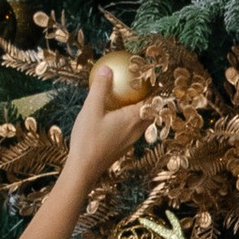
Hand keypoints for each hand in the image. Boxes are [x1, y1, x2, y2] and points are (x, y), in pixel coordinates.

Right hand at [60, 58, 153, 198]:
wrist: (83, 169)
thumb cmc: (88, 139)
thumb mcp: (91, 109)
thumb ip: (100, 87)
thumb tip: (107, 69)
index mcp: (134, 119)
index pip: (152, 102)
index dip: (154, 90)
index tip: (152, 78)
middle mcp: (137, 130)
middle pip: (150, 112)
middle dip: (148, 99)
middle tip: (141, 87)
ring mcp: (131, 141)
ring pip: (141, 122)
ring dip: (139, 110)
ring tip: (129, 99)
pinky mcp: (122, 147)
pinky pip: (131, 129)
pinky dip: (129, 120)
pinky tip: (114, 116)